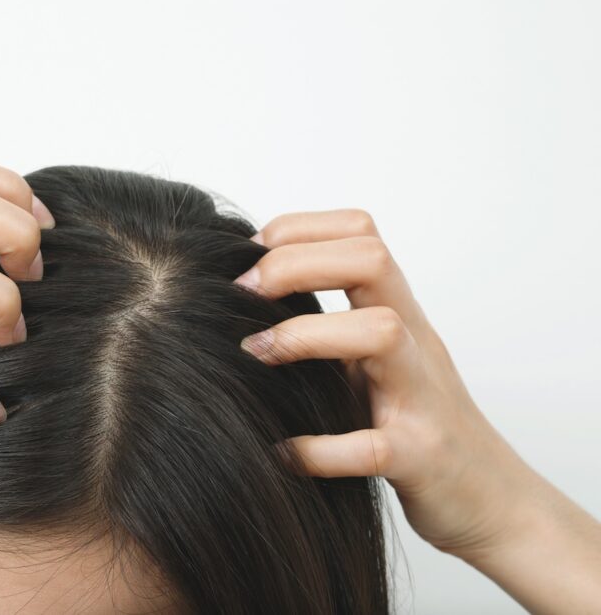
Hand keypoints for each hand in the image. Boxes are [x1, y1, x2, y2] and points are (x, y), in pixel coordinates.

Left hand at [233, 209, 535, 557]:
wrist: (494, 504)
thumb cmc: (414, 427)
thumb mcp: (372, 363)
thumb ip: (327, 328)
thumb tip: (242, 299)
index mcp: (398, 315)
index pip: (360, 234)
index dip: (297, 230)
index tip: (246, 258)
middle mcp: (414, 345)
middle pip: (372, 261)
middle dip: (295, 265)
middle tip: (241, 294)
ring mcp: (421, 399)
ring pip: (383, 333)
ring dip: (304, 336)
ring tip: (254, 354)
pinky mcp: (419, 458)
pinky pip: (371, 447)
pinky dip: (320, 449)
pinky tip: (283, 453)